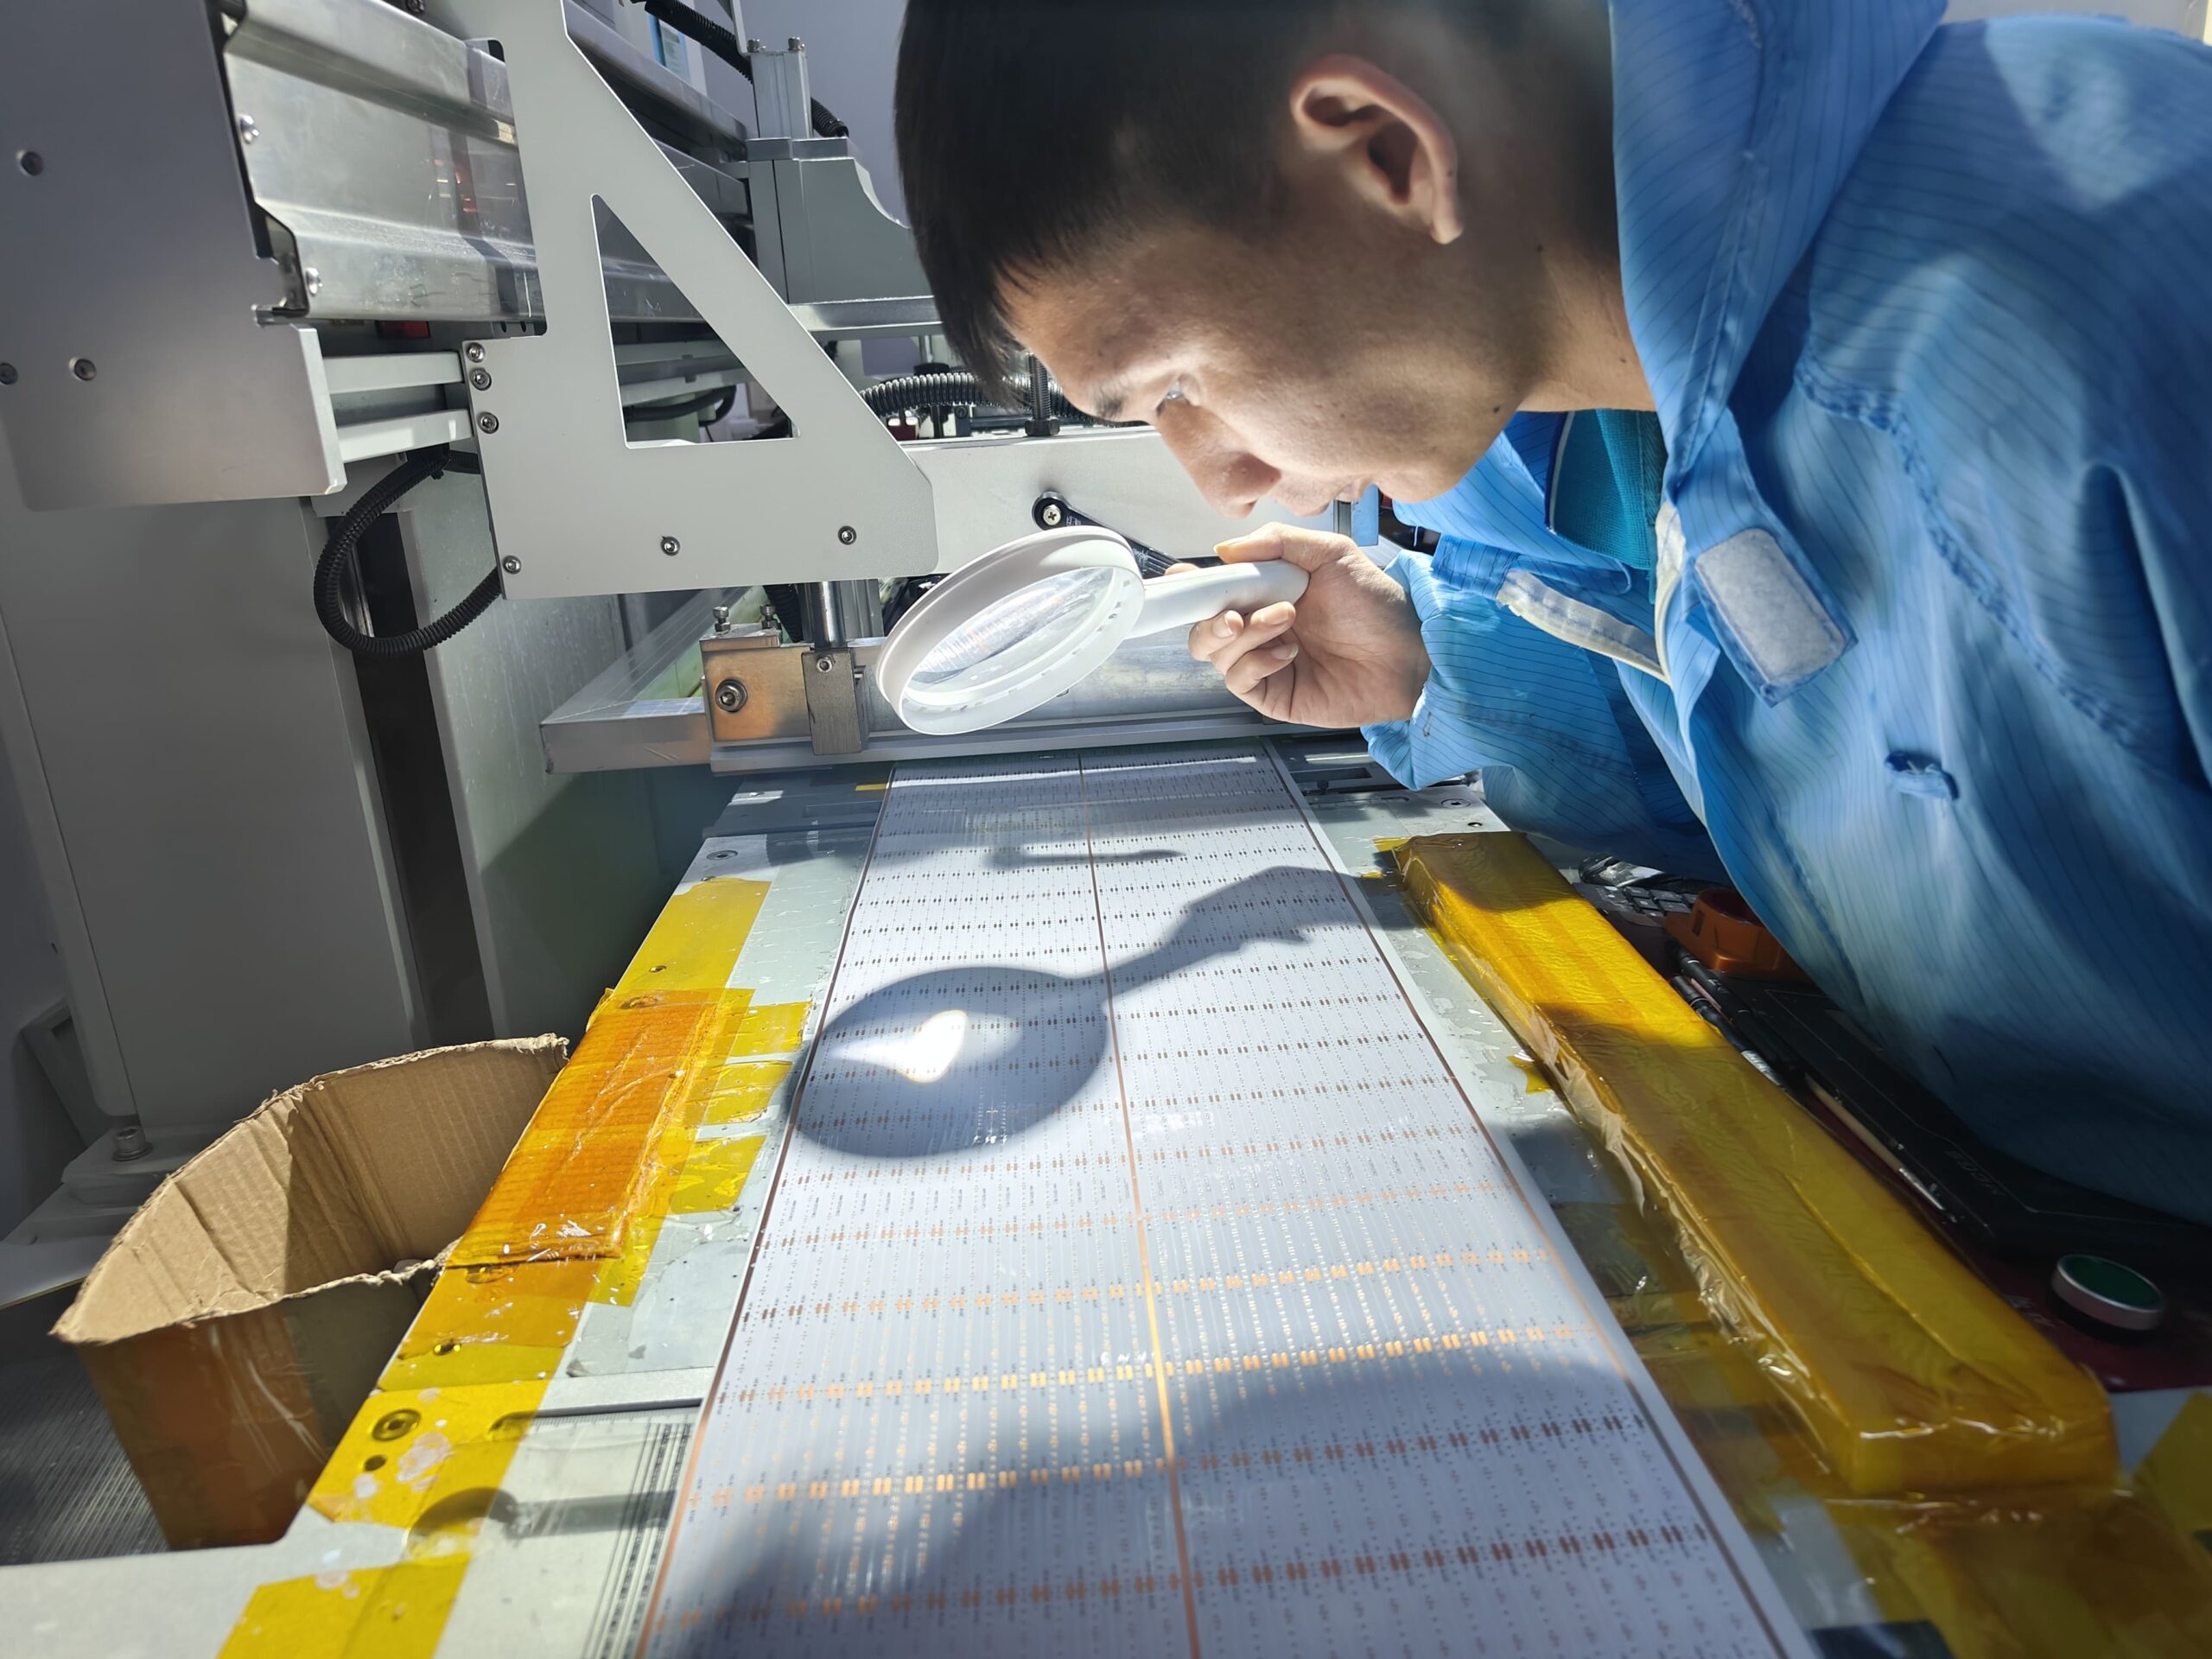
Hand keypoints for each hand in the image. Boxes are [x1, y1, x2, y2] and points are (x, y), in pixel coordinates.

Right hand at [1180, 525, 1428, 726]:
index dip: (1191, 586)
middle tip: (1234, 612)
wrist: (1409, 652)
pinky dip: (1255, 662)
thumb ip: (1278, 542)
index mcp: (1265, 593)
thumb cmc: (1377, 605)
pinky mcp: (1274, 694)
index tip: (1183, 578)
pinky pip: (1240, 681)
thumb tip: (1224, 549)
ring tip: (1285, 619)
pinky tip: (1287, 651)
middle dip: (1208, 618)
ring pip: (1216, 653)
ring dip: (1244, 633)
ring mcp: (1264, 663)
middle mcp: (1258, 628)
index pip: (1213, 591)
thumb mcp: (1331, 555)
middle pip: (1202, 628)